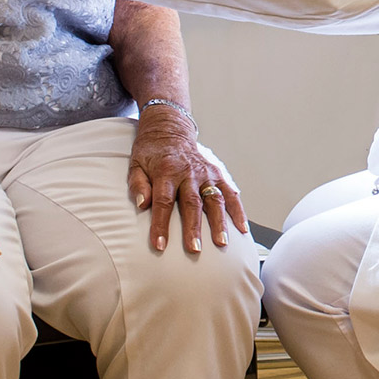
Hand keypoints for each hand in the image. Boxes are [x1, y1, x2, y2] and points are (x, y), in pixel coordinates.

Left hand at [125, 104, 247, 254]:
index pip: (163, 201)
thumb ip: (138, 185)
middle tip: (194, 249)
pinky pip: (230, 193)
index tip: (159, 245)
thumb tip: (142, 204)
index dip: (161, 224)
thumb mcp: (136, 165)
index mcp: (166, 171)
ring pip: (214, 199)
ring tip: (221, 243)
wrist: (170, 129)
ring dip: (219, 222)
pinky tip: (242, 228)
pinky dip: (238, 211)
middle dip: (193, 228)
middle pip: (191, 203)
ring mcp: (206, 173)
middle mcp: (189, 172)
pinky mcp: (218, 174)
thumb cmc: (151, 152)